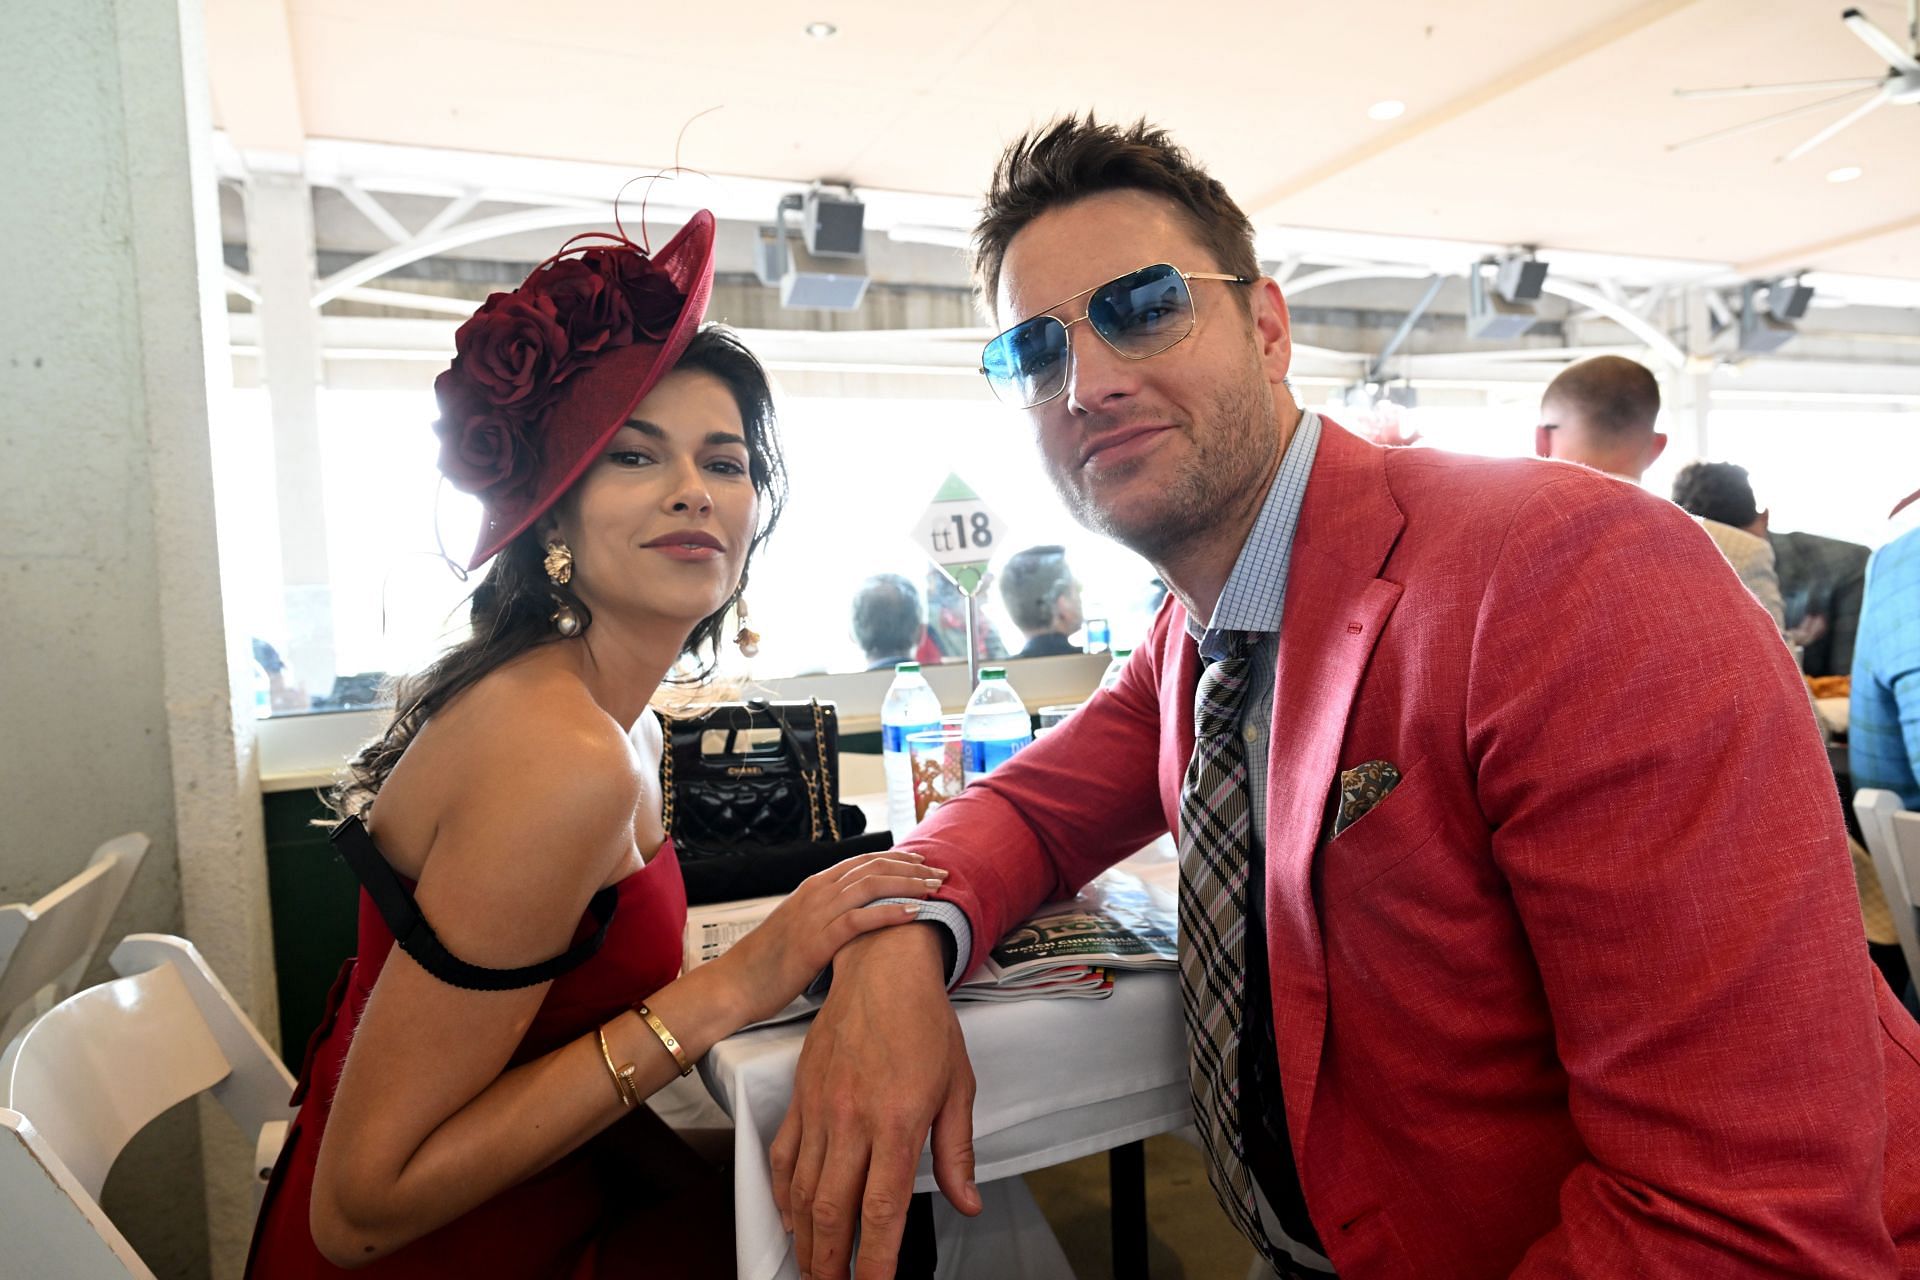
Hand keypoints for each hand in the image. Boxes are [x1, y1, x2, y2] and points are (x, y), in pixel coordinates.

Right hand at [720, 852, 942, 1024]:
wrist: (737, 983)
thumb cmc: (768, 961)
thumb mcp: (799, 927)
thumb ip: (825, 915)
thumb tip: (854, 916)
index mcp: (813, 887)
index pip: (862, 862)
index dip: (896, 858)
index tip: (922, 860)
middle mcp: (816, 893)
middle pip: (873, 868)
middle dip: (911, 868)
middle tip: (941, 872)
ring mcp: (816, 915)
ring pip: (870, 887)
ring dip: (908, 884)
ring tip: (935, 888)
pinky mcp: (816, 940)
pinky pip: (859, 920)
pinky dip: (889, 913)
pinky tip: (914, 913)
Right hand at [770, 926, 979, 1279]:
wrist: (881, 968)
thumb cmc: (925, 1023)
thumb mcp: (959, 1086)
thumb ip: (957, 1151)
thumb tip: (966, 1202)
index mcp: (897, 1120)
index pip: (882, 1209)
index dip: (876, 1260)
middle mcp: (852, 1120)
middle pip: (833, 1210)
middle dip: (832, 1263)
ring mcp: (820, 1109)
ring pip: (802, 1190)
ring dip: (806, 1239)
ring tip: (813, 1269)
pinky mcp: (800, 1096)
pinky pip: (782, 1156)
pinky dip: (783, 1195)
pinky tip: (792, 1218)